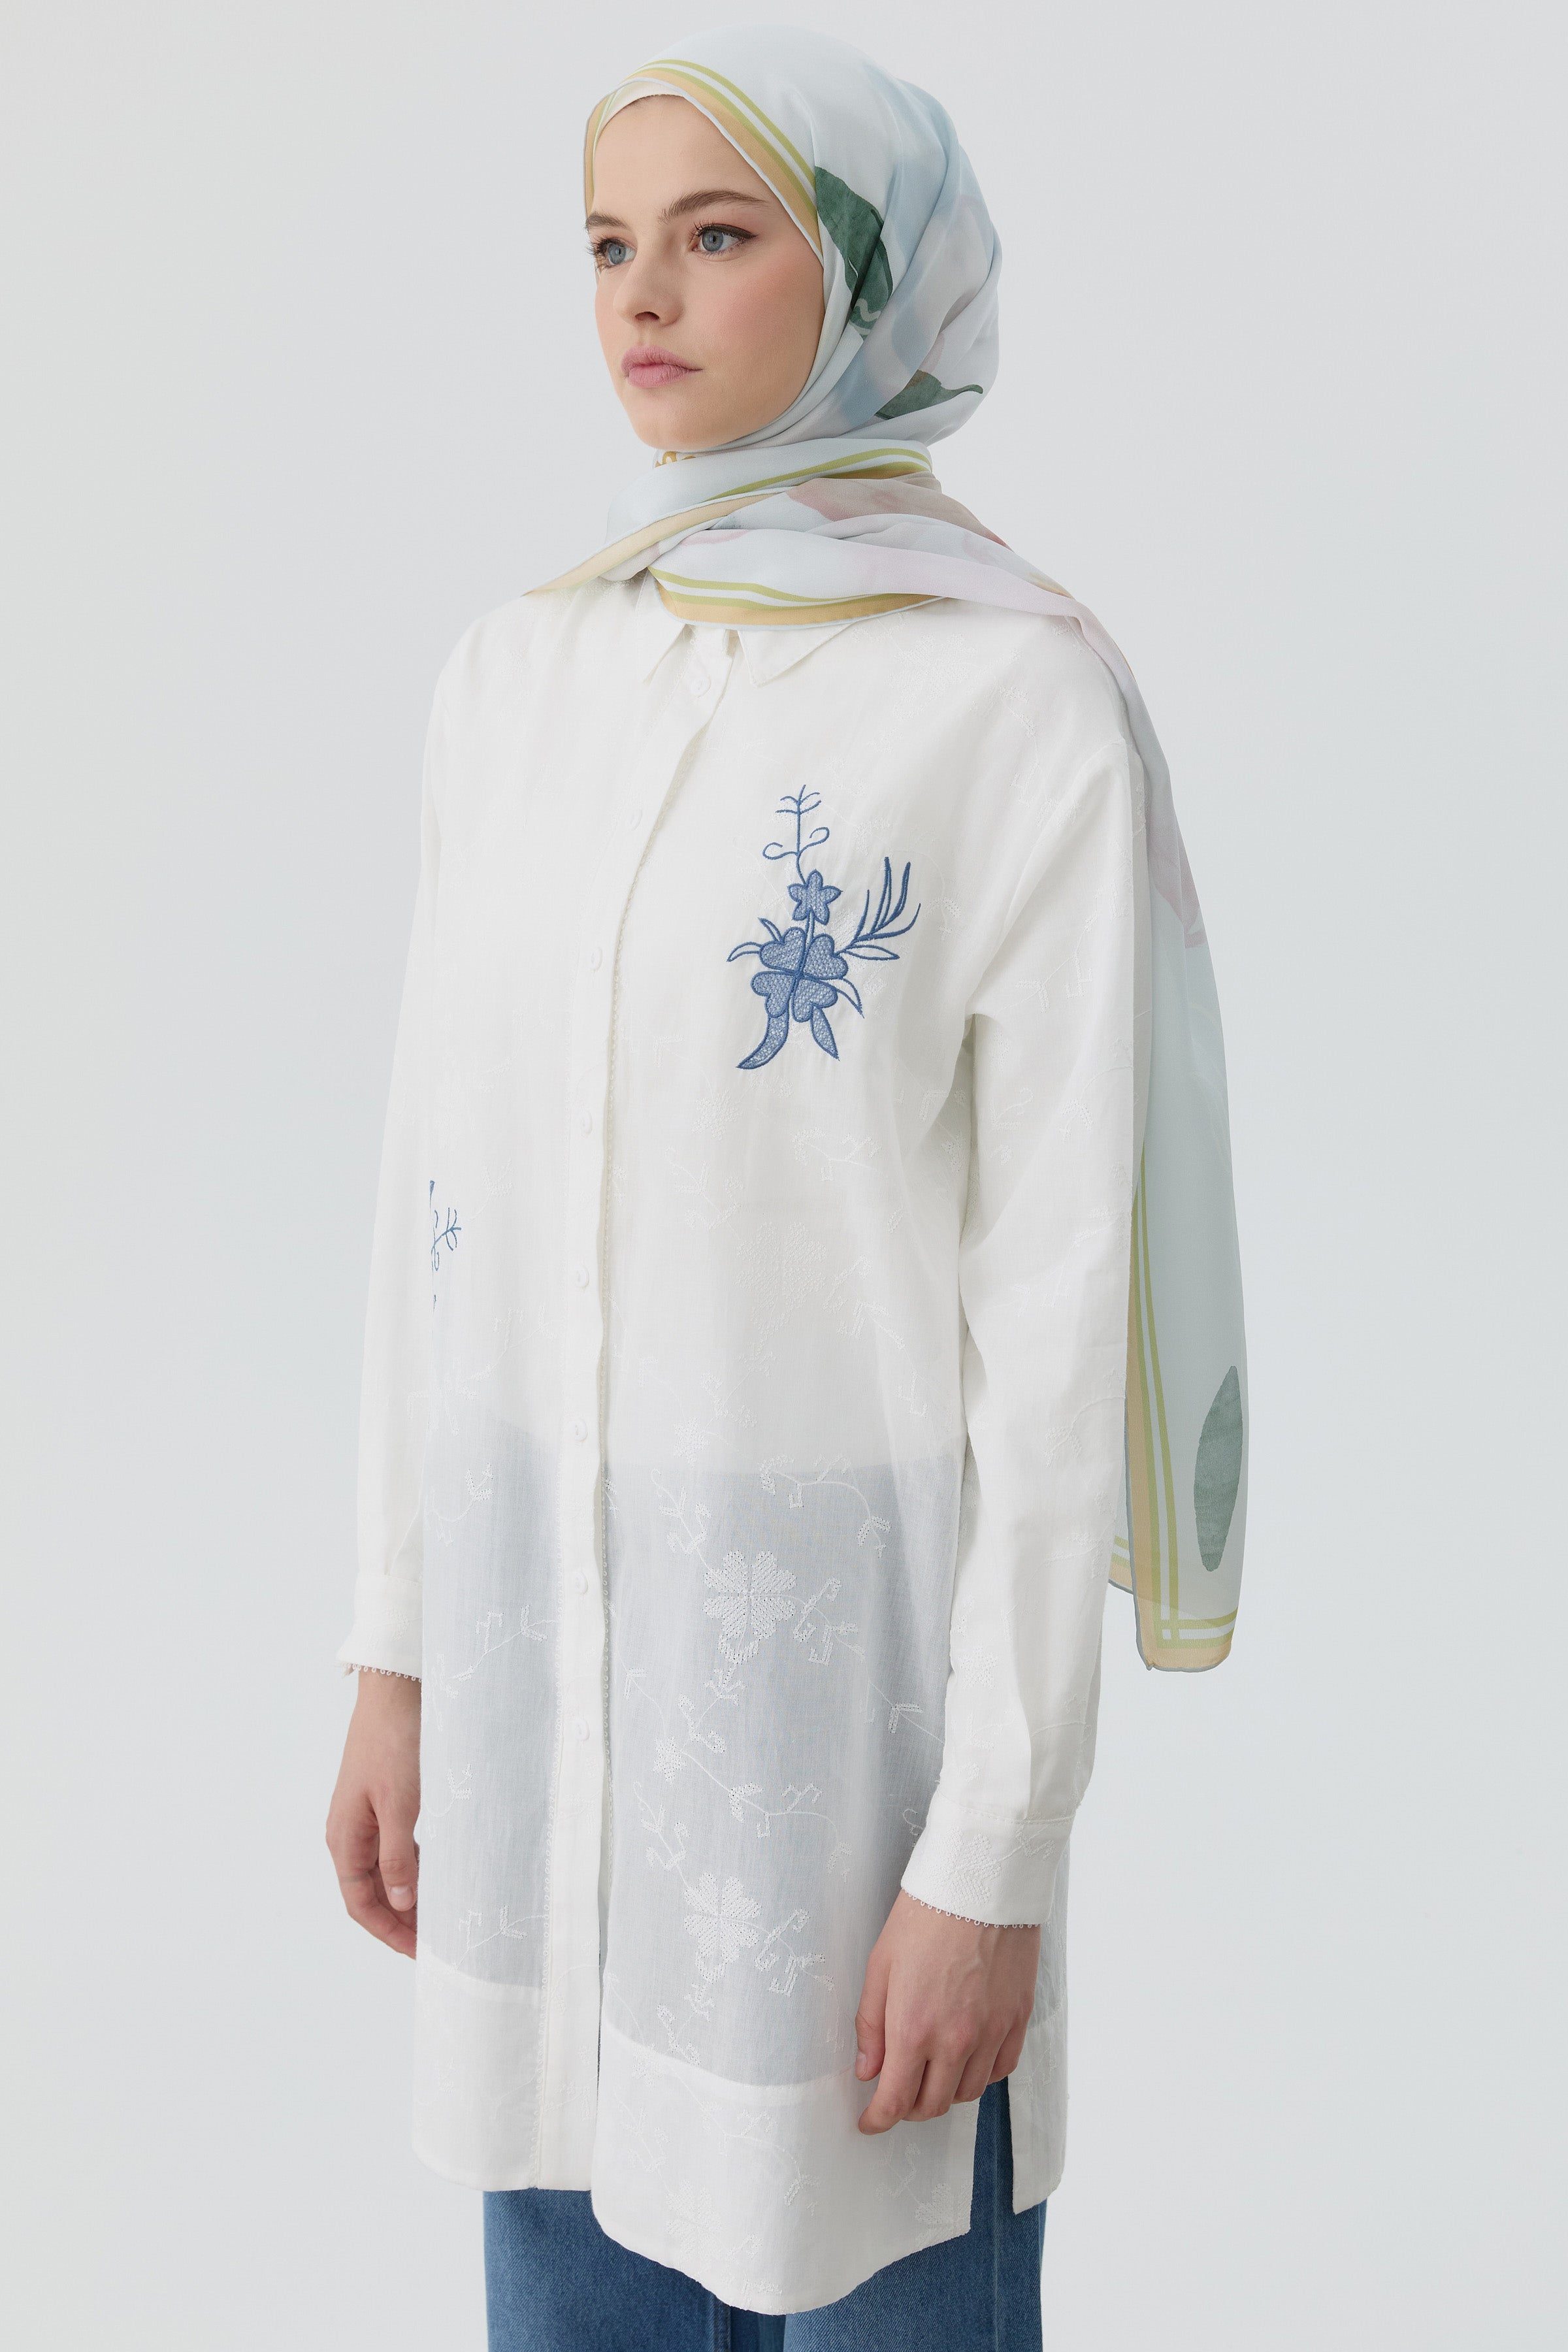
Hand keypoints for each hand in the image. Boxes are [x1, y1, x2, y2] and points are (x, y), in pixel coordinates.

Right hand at [325, 1669, 421, 1958]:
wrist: (397, 1688)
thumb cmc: (395, 1741)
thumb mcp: (401, 1803)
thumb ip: (399, 1856)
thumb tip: (402, 1903)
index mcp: (345, 1837)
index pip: (361, 1903)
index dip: (388, 1932)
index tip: (419, 1953)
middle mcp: (351, 1831)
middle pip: (372, 1893)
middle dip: (400, 1920)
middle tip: (436, 1941)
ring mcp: (368, 1816)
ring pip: (386, 1871)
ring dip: (410, 1895)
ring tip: (443, 1913)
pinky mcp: (386, 1800)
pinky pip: (398, 1847)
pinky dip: (417, 1866)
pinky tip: (442, 1873)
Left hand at [853, 1890, 1038, 2133]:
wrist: (980, 1883)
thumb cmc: (924, 1916)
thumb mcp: (880, 1966)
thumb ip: (871, 2025)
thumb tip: (867, 2072)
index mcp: (914, 2028)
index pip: (896, 2101)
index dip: (879, 2120)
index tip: (870, 2123)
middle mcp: (955, 2041)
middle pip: (933, 2104)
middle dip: (909, 2107)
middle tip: (897, 2093)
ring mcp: (991, 2032)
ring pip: (968, 2092)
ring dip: (944, 2092)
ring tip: (930, 2072)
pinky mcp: (1017, 2019)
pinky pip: (1000, 2069)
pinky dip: (980, 2074)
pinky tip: (967, 2058)